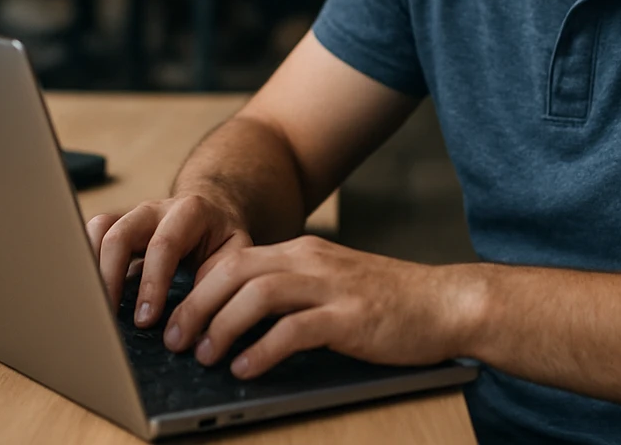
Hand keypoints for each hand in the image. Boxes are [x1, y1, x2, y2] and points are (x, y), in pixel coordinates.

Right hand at [86, 194, 252, 325]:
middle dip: (110, 277)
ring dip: (90, 266)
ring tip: (91, 303)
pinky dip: (85, 260)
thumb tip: (192, 317)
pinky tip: (88, 291)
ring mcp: (132, 215)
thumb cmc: (221, 239)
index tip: (146, 319)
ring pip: (98, 229)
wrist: (211, 211)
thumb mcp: (235, 254)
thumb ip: (218, 279)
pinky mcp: (116, 226)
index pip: (163, 245)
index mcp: (189, 212)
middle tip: (109, 315)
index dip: (152, 283)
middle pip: (120, 233)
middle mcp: (154, 209)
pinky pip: (91, 235)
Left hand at [161, 235, 470, 377]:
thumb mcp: (330, 286)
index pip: (232, 259)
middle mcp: (311, 261)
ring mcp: (332, 287)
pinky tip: (246, 368)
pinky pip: (295, 329)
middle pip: (234, 271)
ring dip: (221, 326)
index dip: (195, 288)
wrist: (447, 304)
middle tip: (173, 339)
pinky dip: (263, 349)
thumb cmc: (387, 303)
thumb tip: (234, 320)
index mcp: (302, 253)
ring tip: (204, 355)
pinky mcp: (350, 317)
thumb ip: (289, 293)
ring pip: (258, 294)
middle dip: (195, 305)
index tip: (173, 317)